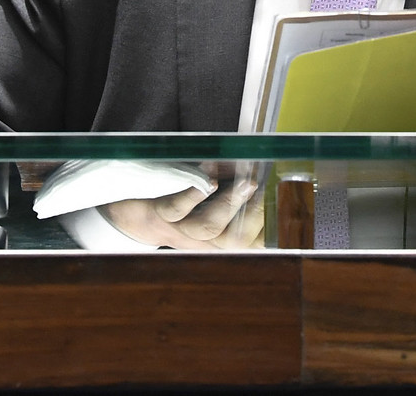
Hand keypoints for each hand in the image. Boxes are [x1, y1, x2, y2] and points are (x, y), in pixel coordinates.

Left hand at [103, 174, 264, 249]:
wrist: (125, 212)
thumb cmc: (178, 201)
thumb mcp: (209, 203)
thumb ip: (236, 193)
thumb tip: (270, 172)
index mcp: (216, 241)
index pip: (252, 243)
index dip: (272, 229)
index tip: (290, 205)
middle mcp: (199, 242)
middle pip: (233, 240)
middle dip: (255, 215)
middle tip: (270, 190)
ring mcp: (177, 229)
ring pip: (208, 227)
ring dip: (230, 204)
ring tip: (250, 182)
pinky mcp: (157, 214)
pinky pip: (176, 208)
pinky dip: (194, 195)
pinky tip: (210, 180)